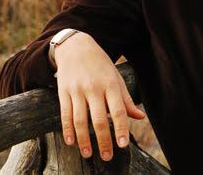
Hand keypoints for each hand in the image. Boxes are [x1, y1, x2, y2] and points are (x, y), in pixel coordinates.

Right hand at [54, 32, 144, 160]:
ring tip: (88, 153)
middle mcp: (94, 88)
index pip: (118, 110)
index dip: (121, 129)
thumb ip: (126, 99)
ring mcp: (77, 90)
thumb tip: (139, 117)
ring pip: (80, 120)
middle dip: (103, 140)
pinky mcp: (63, 92)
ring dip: (84, 140)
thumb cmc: (100, 64)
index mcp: (110, 84)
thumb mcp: (115, 77)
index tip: (123, 145)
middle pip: (98, 119)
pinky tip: (72, 142)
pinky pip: (65, 115)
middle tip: (107, 156)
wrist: (76, 47)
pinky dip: (68, 130)